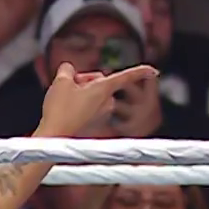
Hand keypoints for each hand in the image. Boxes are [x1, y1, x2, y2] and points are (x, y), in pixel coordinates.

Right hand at [36, 62, 158, 138]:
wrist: (54, 138)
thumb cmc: (59, 110)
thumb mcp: (60, 82)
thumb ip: (67, 70)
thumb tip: (69, 71)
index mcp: (104, 89)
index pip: (126, 76)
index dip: (140, 71)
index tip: (153, 70)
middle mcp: (108, 102)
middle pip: (98, 82)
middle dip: (84, 82)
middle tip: (68, 89)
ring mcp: (103, 115)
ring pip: (93, 95)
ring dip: (80, 95)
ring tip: (65, 104)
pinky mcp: (95, 124)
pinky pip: (89, 108)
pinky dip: (80, 107)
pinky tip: (67, 113)